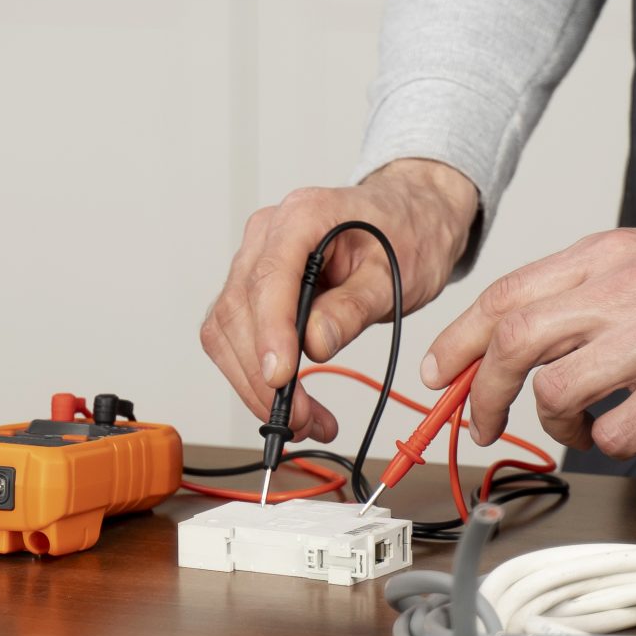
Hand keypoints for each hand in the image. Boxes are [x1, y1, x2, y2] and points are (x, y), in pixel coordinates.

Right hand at [202, 160, 479, 441]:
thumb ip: (353, 307)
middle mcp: (266, 235)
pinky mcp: (253, 291)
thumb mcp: (396, 274)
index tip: (281, 378)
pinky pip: (235, 337)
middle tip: (302, 419)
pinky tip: (289, 401)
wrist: (409, 219)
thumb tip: (315, 343)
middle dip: (263, 375)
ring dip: (255, 385)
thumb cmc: (405, 235)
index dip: (270, 333)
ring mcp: (254, 262)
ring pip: (226, 331)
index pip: (268, 278)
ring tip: (304, 420)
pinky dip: (255, 376)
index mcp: (302, 216)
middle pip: (238, 311)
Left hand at [424, 224, 635, 458]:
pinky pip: (614, 431)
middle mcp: (620, 292)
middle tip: (482, 421)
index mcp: (605, 256)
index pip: (505, 295)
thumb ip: (589, 285)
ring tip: (572, 426)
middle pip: (513, 342)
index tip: (440, 372)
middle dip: (483, 390)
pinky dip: (602, 444)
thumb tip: (528, 331)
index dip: (459, 339)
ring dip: (548, 421)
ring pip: (554, 389)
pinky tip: (619, 435)